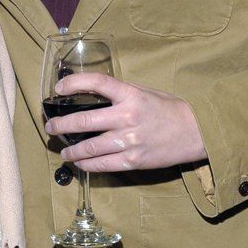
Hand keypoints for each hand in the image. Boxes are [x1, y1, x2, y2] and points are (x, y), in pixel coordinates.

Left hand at [45, 72, 207, 172]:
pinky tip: (79, 162)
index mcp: (130, 95)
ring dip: (70, 149)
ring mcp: (129, 141)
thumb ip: (119, 94)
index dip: (74, 83)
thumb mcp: (144, 92)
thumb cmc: (169, 109)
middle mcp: (127, 117)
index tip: (59, 88)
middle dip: (61, 125)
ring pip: (88, 147)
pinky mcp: (133, 161)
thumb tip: (91, 94)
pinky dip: (86, 164)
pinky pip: (102, 165)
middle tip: (51, 127)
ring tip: (63, 149)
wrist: (196, 133)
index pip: (96, 83)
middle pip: (84, 120)